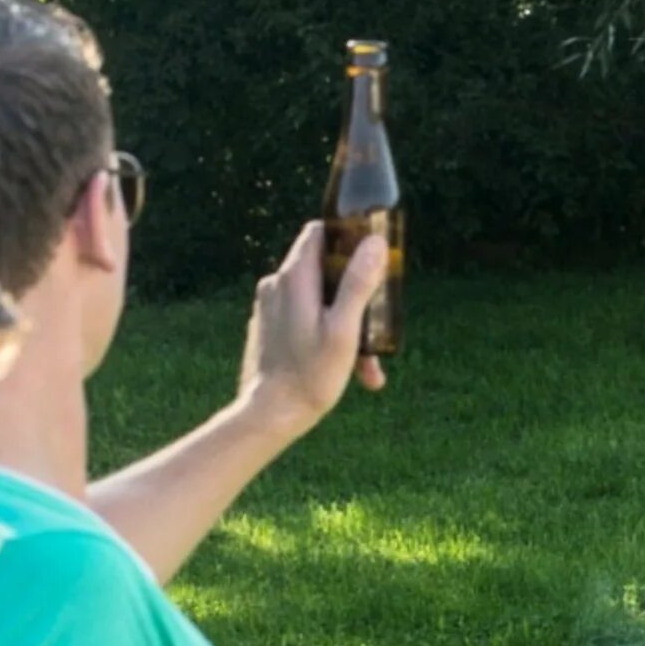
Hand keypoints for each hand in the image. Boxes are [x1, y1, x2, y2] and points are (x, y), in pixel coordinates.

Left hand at [236, 222, 386, 434]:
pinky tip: (341, 367)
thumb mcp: (344, 331)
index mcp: (296, 277)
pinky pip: (302, 318)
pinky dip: (324, 334)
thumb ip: (358, 284)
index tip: (371, 256)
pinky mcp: (268, 325)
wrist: (270, 412)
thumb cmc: (310, 375)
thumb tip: (376, 243)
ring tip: (365, 364)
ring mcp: (270, 305)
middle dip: (354, 293)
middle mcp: (277, 284)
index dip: (347, 238)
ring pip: (316, 299)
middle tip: (376, 323)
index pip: (319, 232)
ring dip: (344, 323)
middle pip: (323, 269)